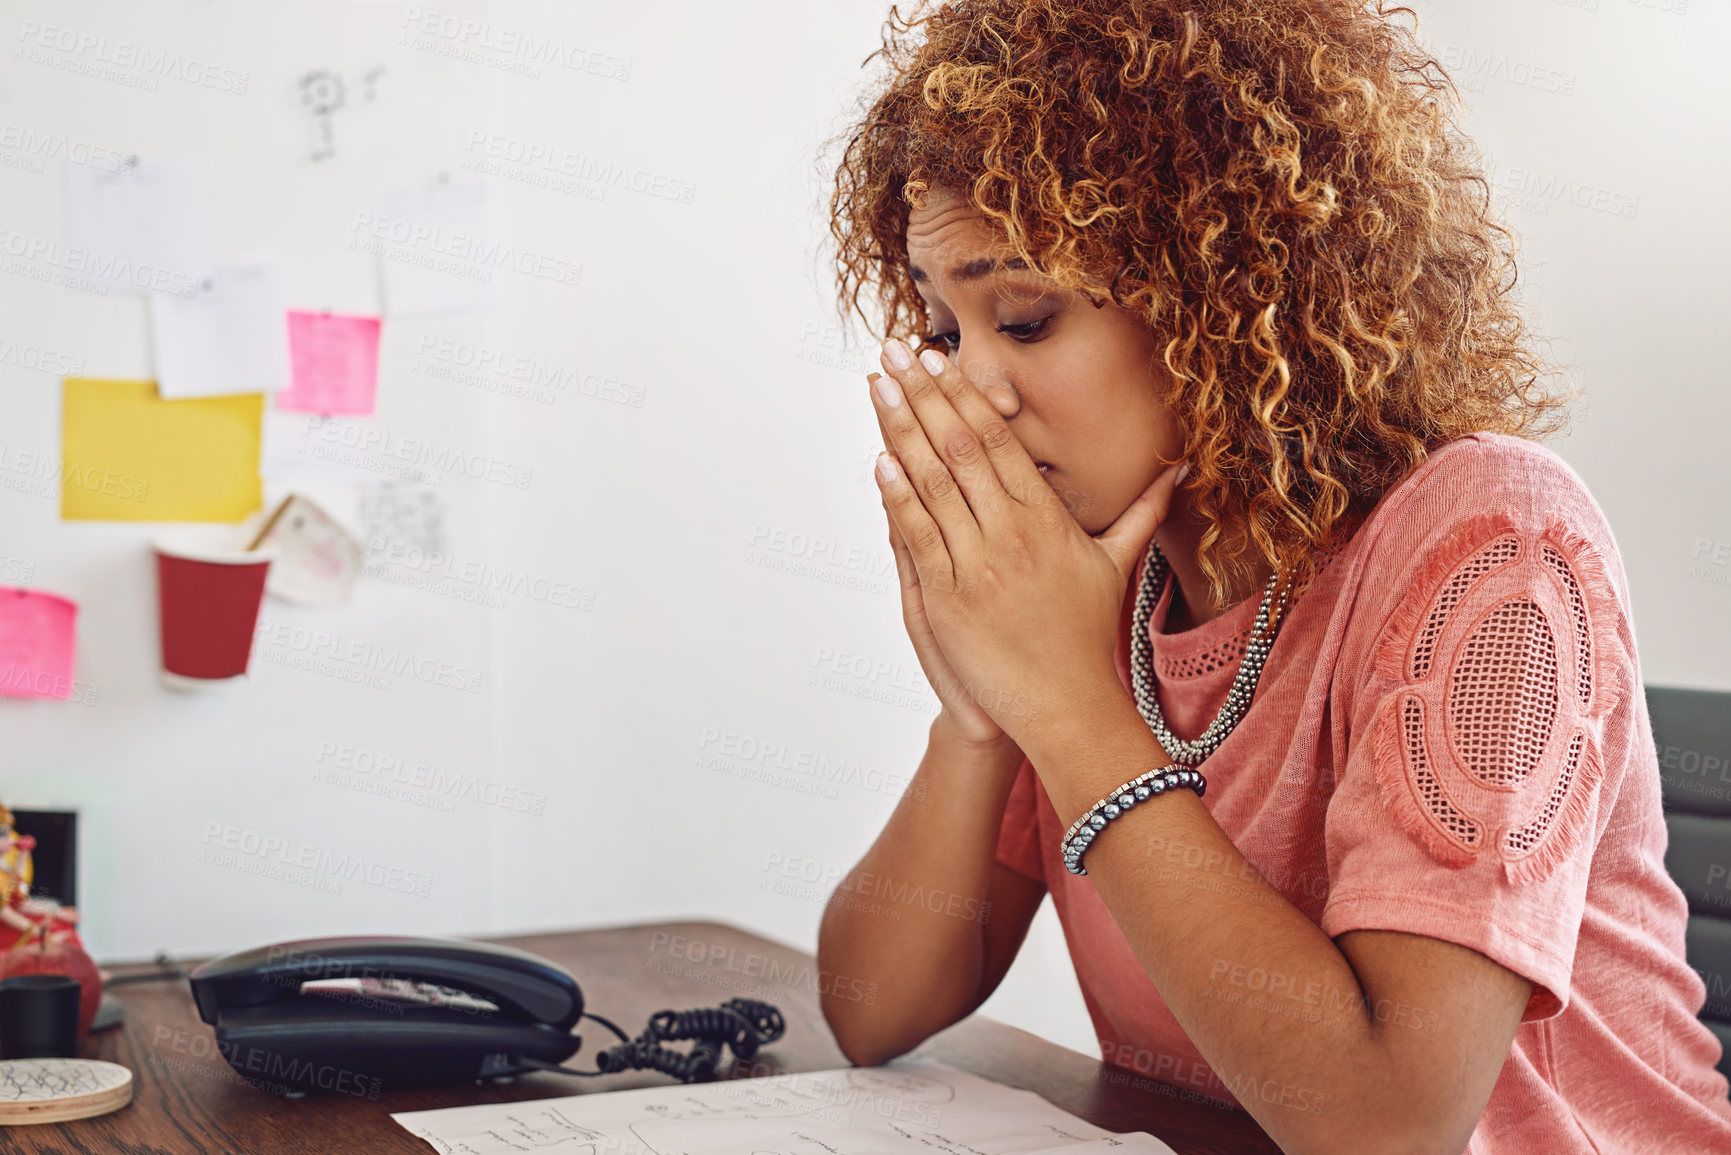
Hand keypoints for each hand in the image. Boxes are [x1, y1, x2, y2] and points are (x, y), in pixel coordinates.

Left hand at [867, 338, 1184, 754]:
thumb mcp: (1117, 566)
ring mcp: (977, 565)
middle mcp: (1013, 534)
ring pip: (932, 482)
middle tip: (893, 349)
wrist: (1064, 706)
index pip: (1000, 439)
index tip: (939, 360)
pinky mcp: (948, 599)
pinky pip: (917, 535)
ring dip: (900, 429)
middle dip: (923, 393)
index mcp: (1049, 519)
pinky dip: (896, 495)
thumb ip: (1143, 511)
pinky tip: (879, 458)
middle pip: (961, 447)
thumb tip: (1179, 469)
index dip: (966, 395)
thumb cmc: (1087, 637)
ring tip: (876, 387)